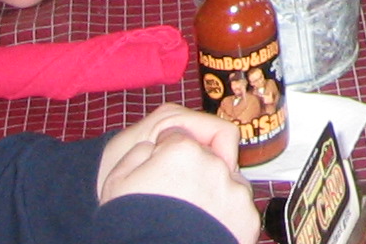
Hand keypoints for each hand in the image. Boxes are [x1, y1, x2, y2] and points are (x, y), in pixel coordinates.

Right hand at [98, 107, 258, 243]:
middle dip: (191, 170)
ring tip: (190, 217)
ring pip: (225, 181)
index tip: (159, 171)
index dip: (164, 154)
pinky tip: (204, 228)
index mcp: (183, 151)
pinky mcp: (247, 216)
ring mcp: (235, 191)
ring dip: (212, 191)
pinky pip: (237, 208)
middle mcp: (215, 165)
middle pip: (205, 157)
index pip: (177, 137)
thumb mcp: (117, 182)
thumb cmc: (132, 225)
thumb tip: (154, 145)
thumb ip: (138, 152)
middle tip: (174, 198)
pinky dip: (225, 215)